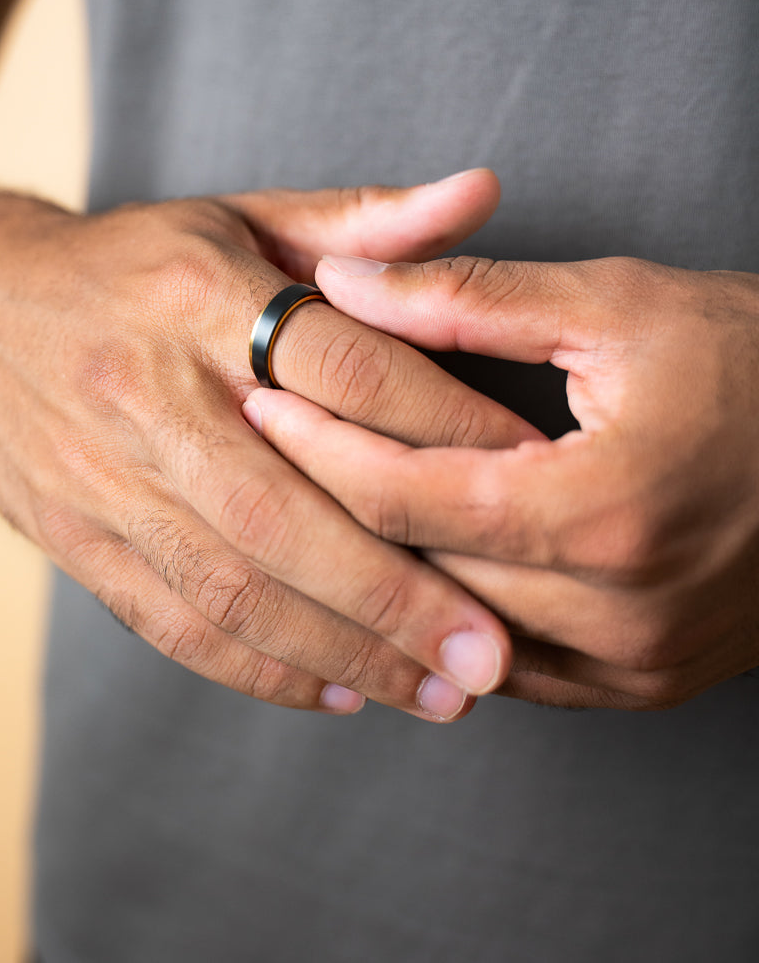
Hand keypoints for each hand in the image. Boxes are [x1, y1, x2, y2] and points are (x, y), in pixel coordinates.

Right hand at [0, 173, 539, 719]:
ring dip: (343, 651)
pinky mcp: (72, 536)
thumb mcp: (236, 215)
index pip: (342, 368)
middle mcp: (148, 391)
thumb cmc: (133, 262)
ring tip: (443, 694)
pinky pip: (171, 620)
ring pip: (231, 584)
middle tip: (498, 655)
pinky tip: (340, 692)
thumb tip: (484, 188)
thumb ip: (361, 222)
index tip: (530, 485)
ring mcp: (101, 474)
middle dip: (398, 592)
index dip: (444, 428)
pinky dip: (259, 668)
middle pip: (287, 507)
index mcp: (200, 293)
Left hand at [247, 253, 758, 709]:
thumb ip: (468, 298)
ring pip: (451, 628)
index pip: (404, 494)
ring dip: (383, 564)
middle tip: (262, 445)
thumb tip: (346, 281)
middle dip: (329, 505)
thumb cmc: (757, 360)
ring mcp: (637, 664)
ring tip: (316, 495)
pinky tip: (409, 558)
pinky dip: (451, 613)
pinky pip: (511, 668)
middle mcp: (618, 612)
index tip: (256, 398)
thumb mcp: (615, 306)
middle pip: (414, 570)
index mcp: (602, 510)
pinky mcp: (649, 684)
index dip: (315, 444)